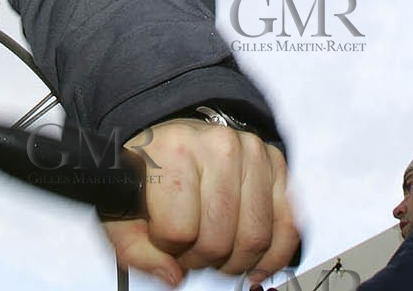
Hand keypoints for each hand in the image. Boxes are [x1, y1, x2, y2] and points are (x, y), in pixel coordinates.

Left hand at [101, 119, 300, 287]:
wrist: (174, 136)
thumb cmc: (150, 174)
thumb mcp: (124, 208)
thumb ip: (135, 249)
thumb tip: (173, 277)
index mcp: (172, 152)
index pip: (178, 231)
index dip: (169, 251)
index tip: (164, 243)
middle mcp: (217, 146)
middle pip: (218, 239)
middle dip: (202, 260)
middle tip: (191, 254)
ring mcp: (250, 152)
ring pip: (255, 237)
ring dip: (236, 261)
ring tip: (216, 254)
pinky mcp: (274, 162)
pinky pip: (288, 223)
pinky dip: (275, 255)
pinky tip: (257, 265)